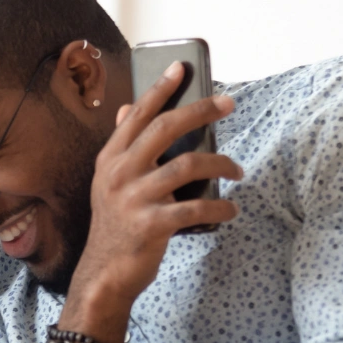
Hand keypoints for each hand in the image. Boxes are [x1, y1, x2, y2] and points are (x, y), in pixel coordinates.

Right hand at [67, 61, 243, 328]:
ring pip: (187, 165)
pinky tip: (230, 208)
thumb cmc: (117, 226)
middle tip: (228, 104)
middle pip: (164, 129)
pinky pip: (195, 207)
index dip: (161, 89)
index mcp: (110, 160)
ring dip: (221, 164)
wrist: (105, 274)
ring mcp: (134, 199)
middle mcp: (119, 174)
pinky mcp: (151, 225)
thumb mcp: (111, 183)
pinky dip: (219, 207)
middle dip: (200, 111)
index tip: (182, 67)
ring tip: (238, 170)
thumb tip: (125, 109)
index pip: (137, 115)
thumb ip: (122, 147)